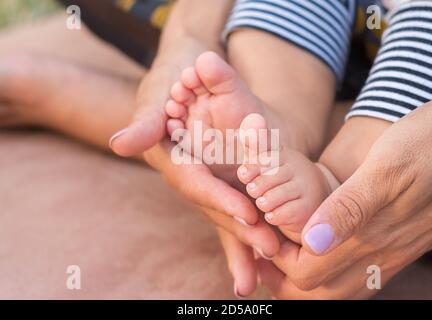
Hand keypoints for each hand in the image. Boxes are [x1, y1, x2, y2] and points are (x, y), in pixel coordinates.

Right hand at [108, 0, 278, 295]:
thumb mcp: (157, 95)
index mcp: (173, 161)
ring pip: (223, 215)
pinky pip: (232, 207)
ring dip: (244, 242)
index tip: (247, 215)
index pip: (196, 184)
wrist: (185, 73)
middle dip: (241, 230)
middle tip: (271, 251)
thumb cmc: (172, 79)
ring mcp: (203, 182)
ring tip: (264, 270)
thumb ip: (145, 122)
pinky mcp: (217, 182)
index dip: (220, 199)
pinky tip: (261, 255)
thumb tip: (120, 145)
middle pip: (214, 208)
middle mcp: (187, 178)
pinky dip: (246, 228)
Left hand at [260, 99, 431, 297]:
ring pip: (339, 288)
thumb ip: (350, 207)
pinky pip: (358, 275)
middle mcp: (380, 254)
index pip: (307, 274)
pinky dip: (331, 269)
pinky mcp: (399, 244)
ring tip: (282, 252)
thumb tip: (313, 242)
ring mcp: (391, 253)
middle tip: (263, 251)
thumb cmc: (426, 145)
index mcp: (370, 236)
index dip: (277, 262)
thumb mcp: (385, 168)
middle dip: (285, 278)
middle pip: (319, 291)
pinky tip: (319, 248)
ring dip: (306, 278)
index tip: (261, 236)